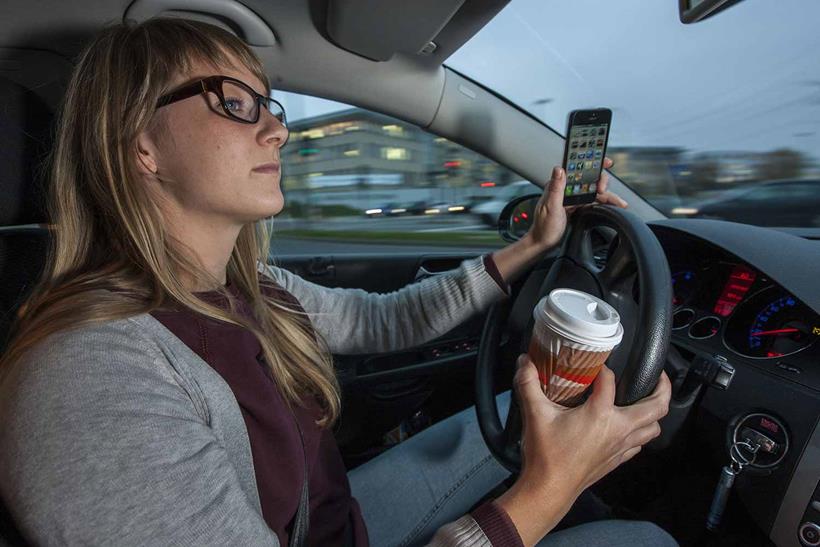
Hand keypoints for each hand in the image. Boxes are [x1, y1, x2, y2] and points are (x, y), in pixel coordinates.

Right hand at [496, 354, 670, 545]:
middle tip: (657, 375)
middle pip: (656, 407)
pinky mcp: (618, 460)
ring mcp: (621, 446)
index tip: (593, 363)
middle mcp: (618, 429)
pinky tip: (629, 426)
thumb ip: (528, 383)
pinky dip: (641, 432)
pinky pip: (640, 443)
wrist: (550, 489)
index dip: (602, 367)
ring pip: (654, 428)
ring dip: (654, 413)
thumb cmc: (546, 453)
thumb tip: (525, 362)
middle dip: (662, 388)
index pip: (610, 380)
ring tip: (647, 400)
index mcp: (601, 414)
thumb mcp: (535, 413)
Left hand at [527, 158, 627, 251]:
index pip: (576, 169)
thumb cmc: (543, 228)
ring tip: (619, 202)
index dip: (591, 162)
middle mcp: (566, 189)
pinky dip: (604, 204)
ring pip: (594, 191)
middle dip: (601, 182)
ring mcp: (573, 198)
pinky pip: (594, 202)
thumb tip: (559, 169)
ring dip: (607, 196)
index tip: (603, 161)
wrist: (543, 243)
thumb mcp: (550, 207)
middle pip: (589, 179)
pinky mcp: (578, 207)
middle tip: (604, 190)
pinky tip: (612, 206)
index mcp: (558, 186)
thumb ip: (555, 188)